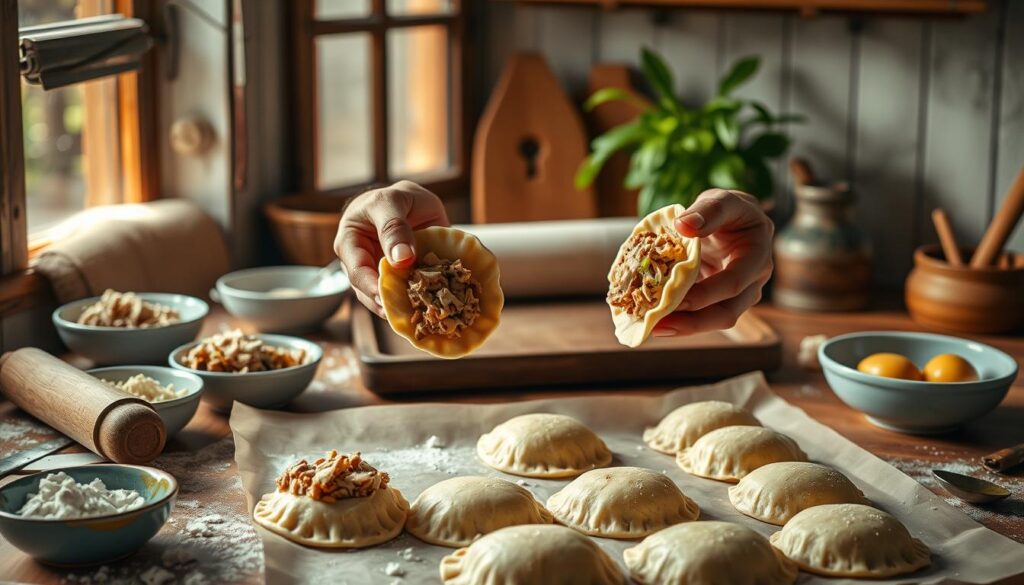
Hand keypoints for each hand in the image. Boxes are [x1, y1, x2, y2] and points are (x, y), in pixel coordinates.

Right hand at [334, 180, 449, 316]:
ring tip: (415, 318)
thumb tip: (401, 259)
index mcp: (350, 241)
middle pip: (367, 291)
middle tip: (402, 316)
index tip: (385, 299)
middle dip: (385, 304)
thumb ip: (394, 227)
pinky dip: (414, 304)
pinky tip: (426, 312)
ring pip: (384, 298)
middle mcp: (361, 263)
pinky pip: (404, 296)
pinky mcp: (400, 282)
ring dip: (399, 308)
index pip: (356, 270)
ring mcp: (380, 275)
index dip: (370, 287)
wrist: (414, 202)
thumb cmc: (396, 198)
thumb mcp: (393, 201)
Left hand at [652, 189, 773, 335]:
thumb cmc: (728, 209)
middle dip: (692, 323)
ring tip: (652, 328)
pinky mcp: (720, 301)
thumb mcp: (721, 200)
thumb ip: (707, 210)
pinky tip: (655, 320)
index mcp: (758, 256)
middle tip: (657, 326)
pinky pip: (702, 315)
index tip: (673, 299)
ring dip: (684, 326)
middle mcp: (753, 281)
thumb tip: (682, 225)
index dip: (704, 295)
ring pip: (714, 320)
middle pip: (727, 312)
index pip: (734, 282)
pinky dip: (680, 318)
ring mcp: (738, 295)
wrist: (730, 219)